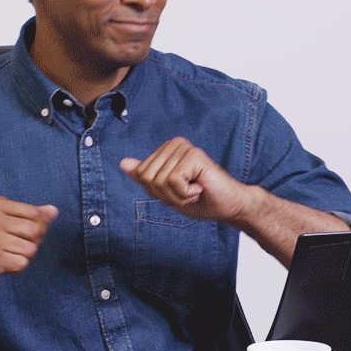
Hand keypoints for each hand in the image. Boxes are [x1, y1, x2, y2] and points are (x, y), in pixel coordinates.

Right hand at [0, 195, 57, 299]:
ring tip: (5, 256)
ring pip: (31, 248)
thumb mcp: (2, 223)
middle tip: (14, 248)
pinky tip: (1, 266)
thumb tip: (53, 210)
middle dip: (32, 243)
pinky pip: (22, 263)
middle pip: (36, 230)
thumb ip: (29, 216)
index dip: (37, 228)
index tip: (20, 235)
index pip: (35, 213)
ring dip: (23, 257)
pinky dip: (16, 268)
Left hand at [120, 137, 258, 227]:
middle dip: (166, 195)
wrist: (228, 206)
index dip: (157, 192)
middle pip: (148, 178)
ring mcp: (184, 147)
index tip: (178, 191)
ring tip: (195, 190)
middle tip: (188, 192)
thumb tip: (123, 163)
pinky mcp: (194, 154)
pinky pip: (173, 181)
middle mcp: (174, 144)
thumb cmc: (200, 200)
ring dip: (178, 196)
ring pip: (160, 181)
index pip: (141, 175)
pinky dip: (185, 193)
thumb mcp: (166, 192)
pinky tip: (200, 187)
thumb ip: (145, 177)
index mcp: (165, 150)